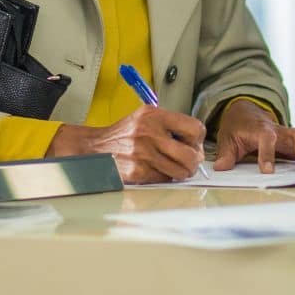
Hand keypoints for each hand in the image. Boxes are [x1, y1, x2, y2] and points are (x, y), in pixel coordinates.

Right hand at [44, 105, 205, 183]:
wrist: (96, 147)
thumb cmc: (125, 133)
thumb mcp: (146, 117)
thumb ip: (171, 124)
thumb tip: (197, 144)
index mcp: (155, 116)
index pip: (194, 128)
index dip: (198, 139)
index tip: (194, 143)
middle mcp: (150, 133)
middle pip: (191, 154)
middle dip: (195, 161)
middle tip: (191, 162)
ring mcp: (143, 154)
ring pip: (180, 171)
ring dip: (182, 172)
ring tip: (176, 168)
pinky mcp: (137, 172)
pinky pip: (164, 179)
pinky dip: (165, 177)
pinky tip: (158, 170)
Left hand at [212, 99, 294, 173]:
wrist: (246, 112)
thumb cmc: (238, 128)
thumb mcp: (227, 138)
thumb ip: (226, 154)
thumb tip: (221, 168)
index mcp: (261, 130)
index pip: (266, 139)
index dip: (267, 154)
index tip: (268, 171)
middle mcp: (279, 131)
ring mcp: (290, 134)